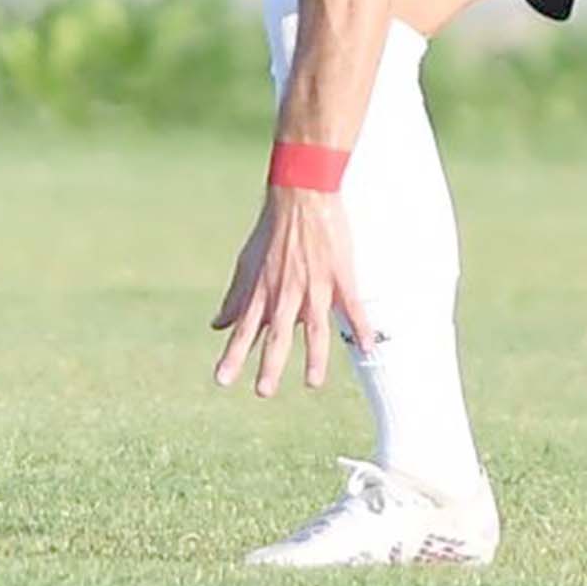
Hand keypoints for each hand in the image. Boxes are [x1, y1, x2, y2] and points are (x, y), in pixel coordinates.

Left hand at [210, 184, 374, 397]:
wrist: (301, 193)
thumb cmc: (272, 228)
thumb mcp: (247, 263)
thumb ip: (236, 298)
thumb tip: (217, 325)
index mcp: (263, 290)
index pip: (244, 330)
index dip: (233, 355)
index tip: (222, 381)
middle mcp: (286, 291)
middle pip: (278, 335)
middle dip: (270, 364)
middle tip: (263, 392)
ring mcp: (314, 284)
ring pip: (314, 327)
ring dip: (314, 357)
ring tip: (313, 384)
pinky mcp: (339, 274)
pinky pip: (352, 306)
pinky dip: (361, 327)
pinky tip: (369, 346)